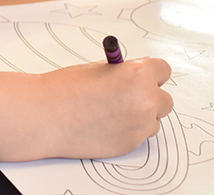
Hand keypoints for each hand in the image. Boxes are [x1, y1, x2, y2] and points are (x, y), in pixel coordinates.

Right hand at [46, 56, 172, 158]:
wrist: (47, 115)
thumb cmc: (67, 89)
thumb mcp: (101, 69)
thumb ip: (125, 73)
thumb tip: (139, 79)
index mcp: (139, 74)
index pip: (164, 70)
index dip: (151, 73)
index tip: (144, 76)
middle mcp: (145, 100)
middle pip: (165, 99)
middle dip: (150, 96)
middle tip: (128, 95)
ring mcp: (140, 125)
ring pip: (154, 120)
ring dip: (141, 116)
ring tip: (113, 111)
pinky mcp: (131, 144)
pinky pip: (141, 135)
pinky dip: (129, 130)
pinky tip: (107, 123)